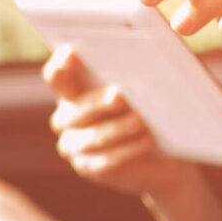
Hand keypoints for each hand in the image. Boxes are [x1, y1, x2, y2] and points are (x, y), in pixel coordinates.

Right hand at [43, 45, 189, 198]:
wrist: (164, 158)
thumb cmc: (153, 113)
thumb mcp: (149, 91)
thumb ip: (142, 71)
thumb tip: (152, 51)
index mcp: (74, 91)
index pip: (57, 76)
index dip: (61, 65)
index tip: (72, 53)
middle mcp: (66, 117)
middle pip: (75, 108)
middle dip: (98, 102)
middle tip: (120, 96)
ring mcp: (74, 145)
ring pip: (90, 137)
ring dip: (116, 128)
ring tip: (140, 121)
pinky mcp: (89, 168)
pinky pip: (105, 160)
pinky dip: (127, 150)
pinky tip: (146, 141)